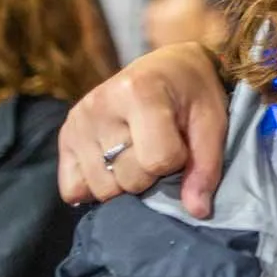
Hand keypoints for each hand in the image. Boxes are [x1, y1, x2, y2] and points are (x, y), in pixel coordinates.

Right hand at [58, 42, 228, 218]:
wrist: (168, 65)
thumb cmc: (194, 93)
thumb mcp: (211, 121)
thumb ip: (206, 166)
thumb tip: (197, 212)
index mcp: (139, 92)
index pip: (157, 160)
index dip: (178, 161)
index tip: (182, 142)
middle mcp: (100, 105)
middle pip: (128, 178)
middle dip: (152, 173)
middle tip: (160, 146)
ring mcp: (78, 120)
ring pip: (102, 189)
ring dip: (125, 180)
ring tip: (138, 151)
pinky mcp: (65, 134)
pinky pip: (72, 189)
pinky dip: (95, 186)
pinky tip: (113, 165)